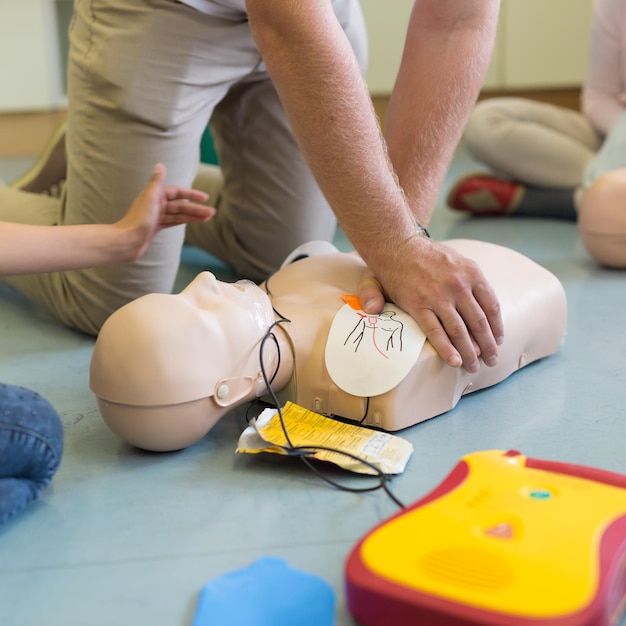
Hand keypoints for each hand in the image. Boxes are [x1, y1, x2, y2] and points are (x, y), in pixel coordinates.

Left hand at [115, 164, 214, 259]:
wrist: (127, 241)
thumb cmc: (138, 220)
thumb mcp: (149, 198)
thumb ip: (156, 182)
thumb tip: (160, 165)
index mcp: (155, 195)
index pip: (178, 192)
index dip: (192, 194)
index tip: (205, 197)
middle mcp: (156, 204)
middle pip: (180, 205)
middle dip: (196, 209)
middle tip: (212, 213)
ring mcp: (156, 216)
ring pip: (179, 215)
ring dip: (194, 216)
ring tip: (208, 219)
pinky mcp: (155, 227)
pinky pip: (173, 222)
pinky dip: (184, 222)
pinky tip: (193, 222)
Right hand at [358, 238, 502, 372]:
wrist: (397, 246)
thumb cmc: (427, 255)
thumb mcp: (457, 260)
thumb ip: (473, 284)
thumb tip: (488, 312)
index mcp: (472, 273)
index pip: (492, 306)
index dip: (497, 327)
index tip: (498, 341)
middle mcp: (458, 286)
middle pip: (479, 323)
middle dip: (487, 346)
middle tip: (491, 360)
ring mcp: (438, 297)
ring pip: (460, 331)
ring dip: (469, 352)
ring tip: (474, 366)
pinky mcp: (418, 306)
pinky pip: (435, 332)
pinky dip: (447, 349)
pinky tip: (455, 361)